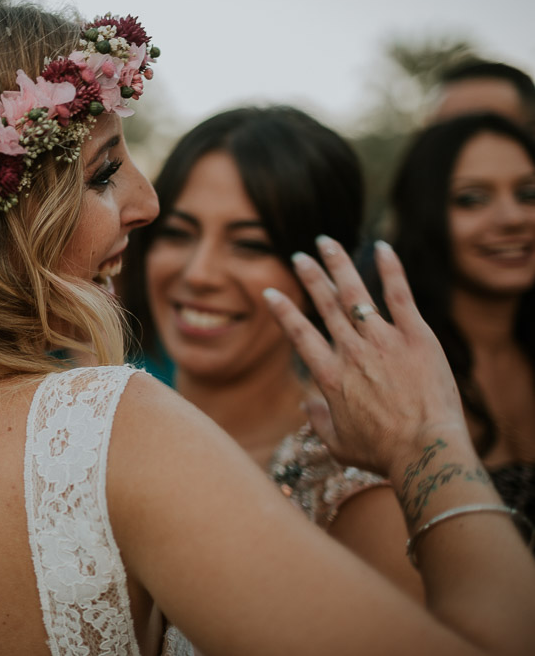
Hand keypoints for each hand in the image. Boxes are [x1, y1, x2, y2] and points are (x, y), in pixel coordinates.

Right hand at [263, 238, 466, 474]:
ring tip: (326, 242)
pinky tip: (381, 246)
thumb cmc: (382, 454)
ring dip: (338, 264)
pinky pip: (400, 295)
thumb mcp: (338, 445)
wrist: (426, 450)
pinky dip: (390, 269)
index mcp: (329, 376)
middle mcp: (351, 351)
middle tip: (300, 256)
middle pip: (325, 304)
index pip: (299, 334)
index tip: (271, 293)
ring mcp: (383, 339)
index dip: (282, 311)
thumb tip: (306, 405)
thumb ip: (318, 421)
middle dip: (310, 276)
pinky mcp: (416, 336)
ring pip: (355, 292)